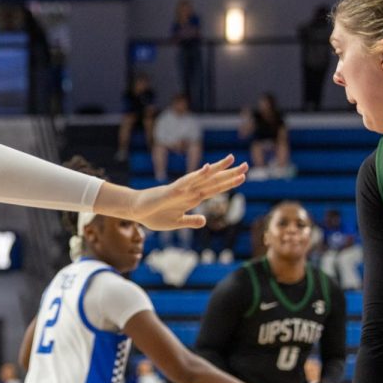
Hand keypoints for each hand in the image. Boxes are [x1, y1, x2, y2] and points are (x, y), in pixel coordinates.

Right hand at [128, 156, 248, 230]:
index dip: (228, 183)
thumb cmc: (154, 215)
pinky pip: (187, 182)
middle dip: (229, 173)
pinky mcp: (172, 191)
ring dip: (217, 170)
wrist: (136, 211)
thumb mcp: (176, 222)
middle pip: (213, 181)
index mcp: (192, 198)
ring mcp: (181, 190)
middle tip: (246, 165)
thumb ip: (191, 220)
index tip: (243, 176)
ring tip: (231, 160)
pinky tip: (207, 168)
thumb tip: (205, 219)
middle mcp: (189, 191)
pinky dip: (198, 175)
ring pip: (203, 178)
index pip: (215, 188)